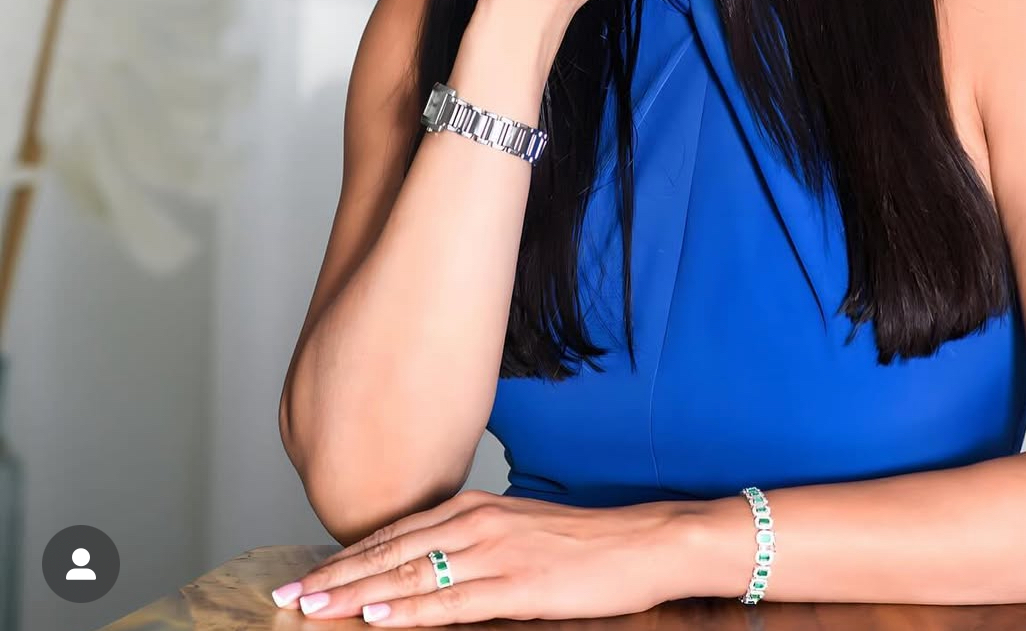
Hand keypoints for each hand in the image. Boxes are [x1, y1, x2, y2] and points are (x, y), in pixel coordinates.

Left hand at [271, 488, 693, 624]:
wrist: (637, 543)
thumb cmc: (579, 541)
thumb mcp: (515, 530)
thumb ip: (468, 543)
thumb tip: (422, 566)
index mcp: (474, 507)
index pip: (394, 533)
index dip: (346, 556)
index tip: (306, 574)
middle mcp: (476, 523)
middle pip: (391, 552)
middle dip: (335, 577)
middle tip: (288, 594)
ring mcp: (495, 553)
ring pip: (410, 575)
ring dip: (356, 595)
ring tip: (313, 608)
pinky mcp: (517, 585)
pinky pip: (451, 601)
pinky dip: (410, 610)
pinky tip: (378, 617)